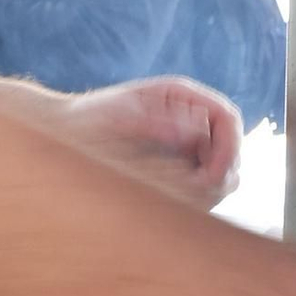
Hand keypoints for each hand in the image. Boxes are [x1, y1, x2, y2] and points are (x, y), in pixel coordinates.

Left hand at [58, 76, 242, 209]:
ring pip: (220, 176)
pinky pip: (201, 190)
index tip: (213, 173)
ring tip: (176, 195)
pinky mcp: (177, 170)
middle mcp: (190, 121)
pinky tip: (166, 198)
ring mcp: (185, 147)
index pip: (227, 118)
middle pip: (230, 151)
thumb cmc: (89, 118)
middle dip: (220, 170)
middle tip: (194, 189)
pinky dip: (193, 197)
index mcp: (182, 97)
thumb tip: (196, 132)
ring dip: (208, 187)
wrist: (65, 134)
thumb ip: (160, 121)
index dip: (229, 146)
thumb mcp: (124, 114)